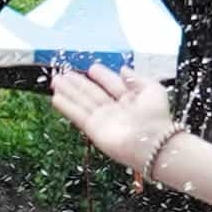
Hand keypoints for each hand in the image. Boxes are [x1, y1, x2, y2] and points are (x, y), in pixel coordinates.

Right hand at [47, 65, 181, 173]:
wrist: (152, 143)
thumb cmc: (156, 117)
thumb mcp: (152, 90)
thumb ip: (136, 79)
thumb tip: (122, 69)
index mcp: (130, 100)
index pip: (112, 84)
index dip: (102, 76)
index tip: (92, 68)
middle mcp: (114, 109)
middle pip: (92, 93)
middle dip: (78, 83)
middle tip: (63, 74)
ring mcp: (103, 120)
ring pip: (81, 102)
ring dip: (68, 92)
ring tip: (55, 81)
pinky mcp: (93, 130)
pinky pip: (78, 115)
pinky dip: (66, 107)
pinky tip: (56, 98)